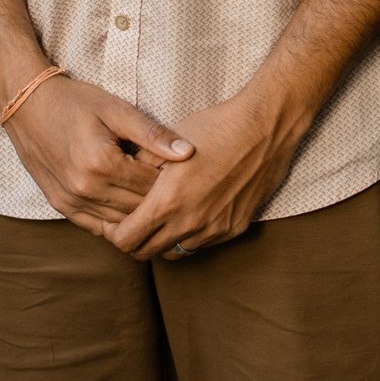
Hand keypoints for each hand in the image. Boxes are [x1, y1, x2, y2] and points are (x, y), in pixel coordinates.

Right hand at [4, 75, 193, 235]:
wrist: (28, 106)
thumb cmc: (76, 102)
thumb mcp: (117, 110)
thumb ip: (152, 134)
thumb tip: (188, 152)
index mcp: (101, 164)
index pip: (151, 186)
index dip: (172, 180)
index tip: (184, 171)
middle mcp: (84, 189)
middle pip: (138, 209)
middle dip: (159, 199)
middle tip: (175, 186)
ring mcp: (70, 201)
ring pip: (120, 223)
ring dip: (139, 213)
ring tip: (156, 197)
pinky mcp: (61, 206)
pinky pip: (97, 227)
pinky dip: (116, 221)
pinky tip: (129, 208)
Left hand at [105, 86, 309, 258]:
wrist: (265, 127)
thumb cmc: (215, 128)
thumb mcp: (166, 144)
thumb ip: (139, 170)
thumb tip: (122, 185)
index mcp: (168, 202)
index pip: (126, 240)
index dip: (114, 233)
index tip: (114, 221)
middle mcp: (190, 223)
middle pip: (147, 253)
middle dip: (135, 241)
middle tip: (135, 222)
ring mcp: (215, 229)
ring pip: (176, 251)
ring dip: (165, 239)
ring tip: (164, 217)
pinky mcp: (235, 228)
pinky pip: (203, 243)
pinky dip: (192, 234)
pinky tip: (193, 210)